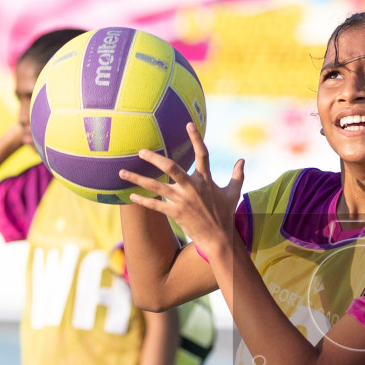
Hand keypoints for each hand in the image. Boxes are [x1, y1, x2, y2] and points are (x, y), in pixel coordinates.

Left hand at [120, 123, 243, 255]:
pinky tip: (130, 196)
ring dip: (138, 178)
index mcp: (206, 180)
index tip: (188, 125)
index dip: (196, 138)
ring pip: (156, 186)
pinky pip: (155, 206)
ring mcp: (182, 201)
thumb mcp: (234, 193)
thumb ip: (238, 175)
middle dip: (155, 158)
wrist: (218, 239)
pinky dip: (142, 201)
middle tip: (141, 151)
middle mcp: (192, 188)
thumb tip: (242, 160)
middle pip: (171, 167)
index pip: (202, 154)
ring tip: (122, 172)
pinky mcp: (175, 213)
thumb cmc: (225, 215)